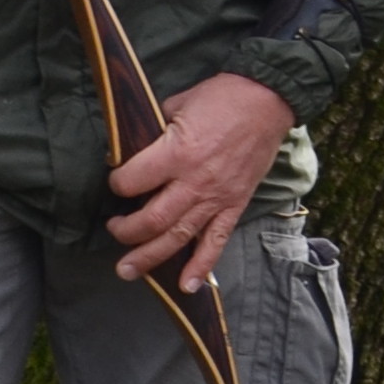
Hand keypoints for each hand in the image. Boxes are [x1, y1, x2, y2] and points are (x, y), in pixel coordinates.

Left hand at [105, 71, 298, 289]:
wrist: (268, 101)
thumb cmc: (222, 97)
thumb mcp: (178, 104)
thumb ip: (156, 131)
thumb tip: (135, 149)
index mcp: (177, 152)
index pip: (132, 181)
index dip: (117, 183)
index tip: (116, 182)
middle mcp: (194, 182)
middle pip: (152, 220)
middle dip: (126, 231)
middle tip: (115, 230)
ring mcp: (216, 198)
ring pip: (178, 237)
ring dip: (150, 257)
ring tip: (128, 271)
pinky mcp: (234, 205)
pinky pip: (217, 242)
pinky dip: (202, 266)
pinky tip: (188, 286)